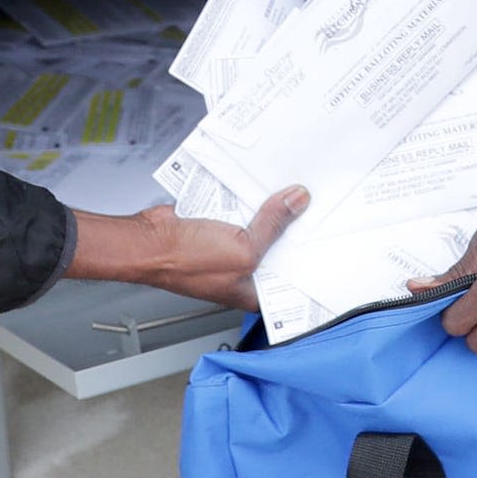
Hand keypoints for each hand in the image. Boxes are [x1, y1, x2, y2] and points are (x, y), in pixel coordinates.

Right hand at [67, 188, 308, 309]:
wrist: (147, 240)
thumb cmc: (184, 262)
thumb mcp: (242, 248)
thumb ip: (273, 226)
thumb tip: (296, 203)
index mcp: (252, 291)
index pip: (291, 279)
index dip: (310, 260)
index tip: (329, 239)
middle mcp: (242, 272)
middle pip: (278, 247)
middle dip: (294, 227)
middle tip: (315, 207)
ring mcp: (229, 247)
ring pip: (261, 224)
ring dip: (272, 208)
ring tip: (294, 191)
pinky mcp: (217, 225)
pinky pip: (242, 209)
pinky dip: (250, 197)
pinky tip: (262, 186)